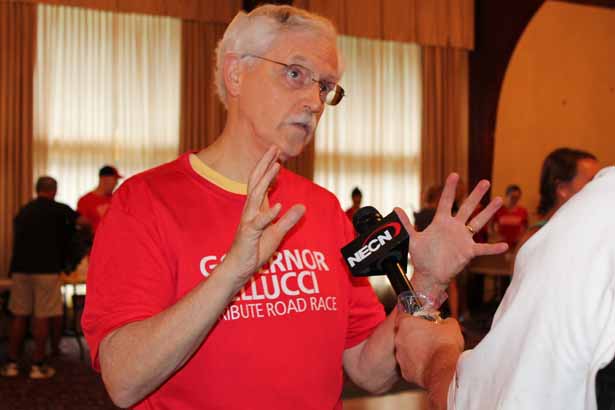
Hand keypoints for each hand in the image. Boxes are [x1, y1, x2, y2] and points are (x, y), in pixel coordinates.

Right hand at [223, 146, 304, 285]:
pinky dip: (269, 214)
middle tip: (274, 147)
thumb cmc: (255, 250)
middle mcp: (251, 211)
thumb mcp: (277, 234)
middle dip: (265, 164)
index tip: (277, 154)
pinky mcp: (249, 234)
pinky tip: (279, 206)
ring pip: (256, 196)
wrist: (239, 268)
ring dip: (266, 180)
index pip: (261, 183)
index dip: (268, 168)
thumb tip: (302, 206)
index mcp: (257, 209)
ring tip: (277, 166)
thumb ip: (289, 220)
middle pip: (257, 182)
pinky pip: (259, 223)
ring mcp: (249, 221)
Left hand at [394, 314, 462, 387]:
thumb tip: (447, 322)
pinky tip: (428, 365)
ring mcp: (401, 356)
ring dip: (414, 350)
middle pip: (403, 333)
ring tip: (429, 352)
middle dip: (413, 334)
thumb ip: (445, 321)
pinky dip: (417, 365)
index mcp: (407, 324)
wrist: (445, 372)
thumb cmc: (446, 348)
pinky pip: (409, 365)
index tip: (419, 321)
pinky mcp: (405, 371)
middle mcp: (399, 339)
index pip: (402, 315)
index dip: (412, 318)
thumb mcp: (451, 326)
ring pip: (405, 350)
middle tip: (427, 337)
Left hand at [396, 173, 507, 287]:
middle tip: (485, 181)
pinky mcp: (468, 252)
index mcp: (441, 223)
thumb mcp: (412, 239)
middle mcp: (454, 228)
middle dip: (476, 195)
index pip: (446, 201)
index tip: (454, 174)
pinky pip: (483, 249)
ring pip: (478, 222)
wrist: (429, 275)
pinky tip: (505, 245)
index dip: (450, 188)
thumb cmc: (422, 257)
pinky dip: (494, 248)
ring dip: (488, 212)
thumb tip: (395, 209)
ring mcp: (463, 239)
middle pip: (467, 207)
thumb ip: (405, 224)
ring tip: (499, 200)